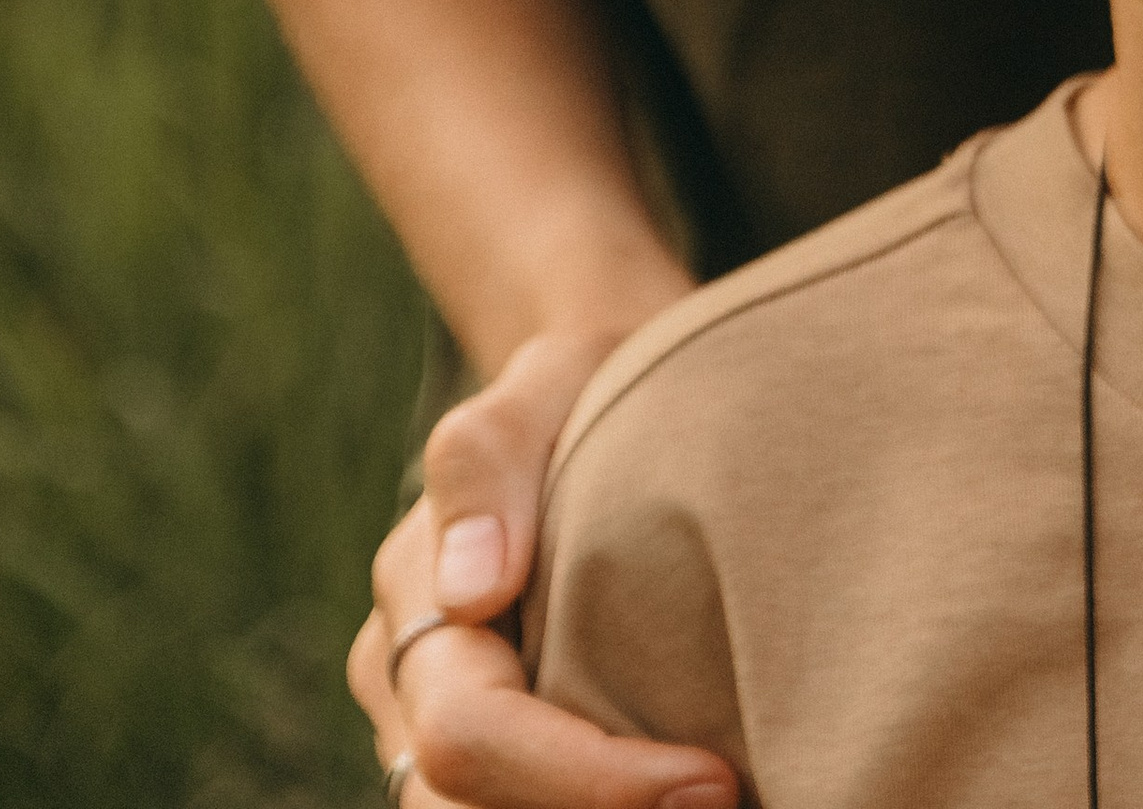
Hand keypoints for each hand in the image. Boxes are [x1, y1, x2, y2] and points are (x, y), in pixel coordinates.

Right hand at [349, 329, 734, 808]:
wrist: (592, 396)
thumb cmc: (579, 383)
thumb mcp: (548, 377)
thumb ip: (489, 462)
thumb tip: (470, 589)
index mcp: (414, 597)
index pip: (470, 735)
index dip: (585, 779)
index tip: (711, 779)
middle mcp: (409, 681)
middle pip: (465, 808)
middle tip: (732, 801)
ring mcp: (442, 720)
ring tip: (719, 798)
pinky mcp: (502, 745)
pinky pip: (521, 802)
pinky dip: (590, 804)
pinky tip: (674, 790)